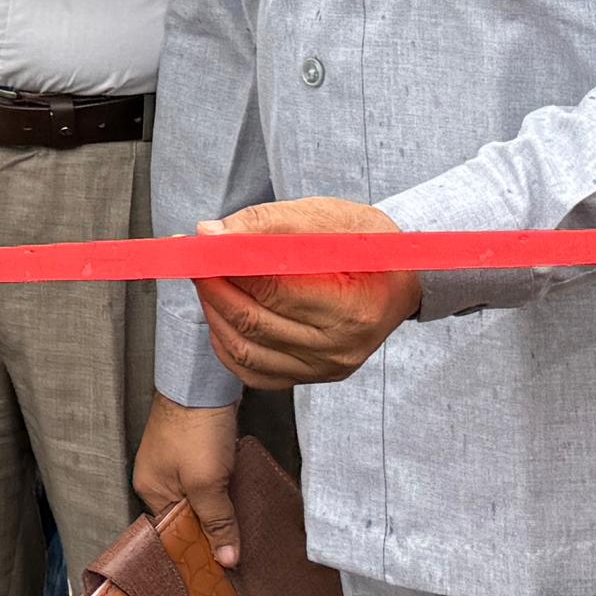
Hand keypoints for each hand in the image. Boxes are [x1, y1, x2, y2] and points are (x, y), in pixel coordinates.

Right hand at [133, 392, 244, 567]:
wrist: (202, 381)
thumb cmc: (195, 428)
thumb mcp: (206, 483)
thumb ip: (217, 522)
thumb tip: (226, 560)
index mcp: (151, 491)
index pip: (175, 531)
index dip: (199, 546)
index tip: (224, 563)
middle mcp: (160, 478)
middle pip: (188, 516)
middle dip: (212, 527)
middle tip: (239, 545)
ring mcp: (177, 461)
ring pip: (202, 498)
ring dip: (222, 506)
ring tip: (243, 520)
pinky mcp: (194, 448)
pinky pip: (210, 479)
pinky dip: (225, 487)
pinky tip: (240, 491)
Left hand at [192, 198, 419, 385]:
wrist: (401, 276)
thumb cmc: (367, 242)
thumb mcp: (327, 216)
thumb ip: (267, 223)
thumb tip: (211, 234)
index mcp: (353, 306)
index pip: (273, 290)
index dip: (228, 268)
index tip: (199, 248)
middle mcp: (340, 348)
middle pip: (255, 322)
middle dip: (213, 289)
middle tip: (194, 261)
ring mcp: (326, 369)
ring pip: (246, 351)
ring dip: (214, 314)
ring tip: (207, 282)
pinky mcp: (313, 378)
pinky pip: (254, 372)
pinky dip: (226, 344)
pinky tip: (222, 315)